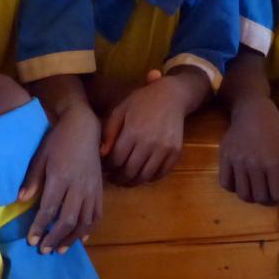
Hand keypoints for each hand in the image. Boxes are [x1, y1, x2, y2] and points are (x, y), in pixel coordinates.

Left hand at [19, 104, 102, 253]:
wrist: (84, 127)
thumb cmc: (58, 140)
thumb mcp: (40, 156)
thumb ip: (32, 179)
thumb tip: (20, 200)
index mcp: (61, 178)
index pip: (50, 209)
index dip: (40, 227)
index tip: (32, 241)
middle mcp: (79, 186)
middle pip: (69, 219)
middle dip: (55, 238)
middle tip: (44, 250)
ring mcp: (92, 189)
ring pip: (85, 220)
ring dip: (72, 238)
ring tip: (60, 249)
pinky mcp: (100, 189)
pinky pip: (97, 213)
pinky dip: (90, 228)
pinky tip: (81, 238)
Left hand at [101, 70, 189, 185]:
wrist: (171, 96)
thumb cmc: (142, 102)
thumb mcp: (120, 111)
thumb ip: (109, 133)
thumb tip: (102, 155)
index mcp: (133, 131)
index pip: (116, 160)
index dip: (108, 168)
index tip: (106, 169)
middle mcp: (149, 142)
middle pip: (130, 172)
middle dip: (119, 179)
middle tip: (114, 178)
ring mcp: (164, 149)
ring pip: (145, 176)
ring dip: (133, 182)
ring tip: (127, 179)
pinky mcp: (176, 152)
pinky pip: (161, 174)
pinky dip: (150, 178)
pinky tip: (143, 173)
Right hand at [218, 94, 278, 204]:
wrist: (252, 111)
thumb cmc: (275, 129)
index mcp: (273, 163)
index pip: (277, 195)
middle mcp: (254, 165)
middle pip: (260, 197)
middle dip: (267, 198)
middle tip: (268, 191)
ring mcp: (237, 162)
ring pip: (243, 194)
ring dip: (251, 196)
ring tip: (256, 188)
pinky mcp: (224, 158)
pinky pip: (226, 184)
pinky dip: (234, 188)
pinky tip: (241, 181)